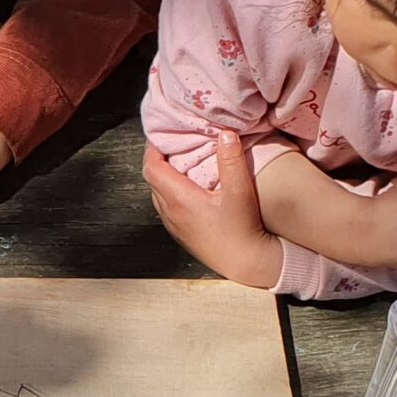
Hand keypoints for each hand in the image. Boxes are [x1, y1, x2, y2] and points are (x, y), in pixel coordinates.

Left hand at [143, 133, 283, 288]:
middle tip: (173, 142)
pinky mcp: (180, 233)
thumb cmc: (242, 230)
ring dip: (164, 176)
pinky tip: (188, 187)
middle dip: (158, 158)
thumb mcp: (240, 192)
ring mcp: (173, 224)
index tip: (162, 134)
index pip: (151, 168)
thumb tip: (225, 134)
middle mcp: (170, 212)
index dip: (152, 148)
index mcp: (179, 199)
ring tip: (180, 161)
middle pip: (152, 179)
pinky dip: (170, 191)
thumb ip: (231, 161)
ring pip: (158, 193)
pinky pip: (166, 206)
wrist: (245, 263)